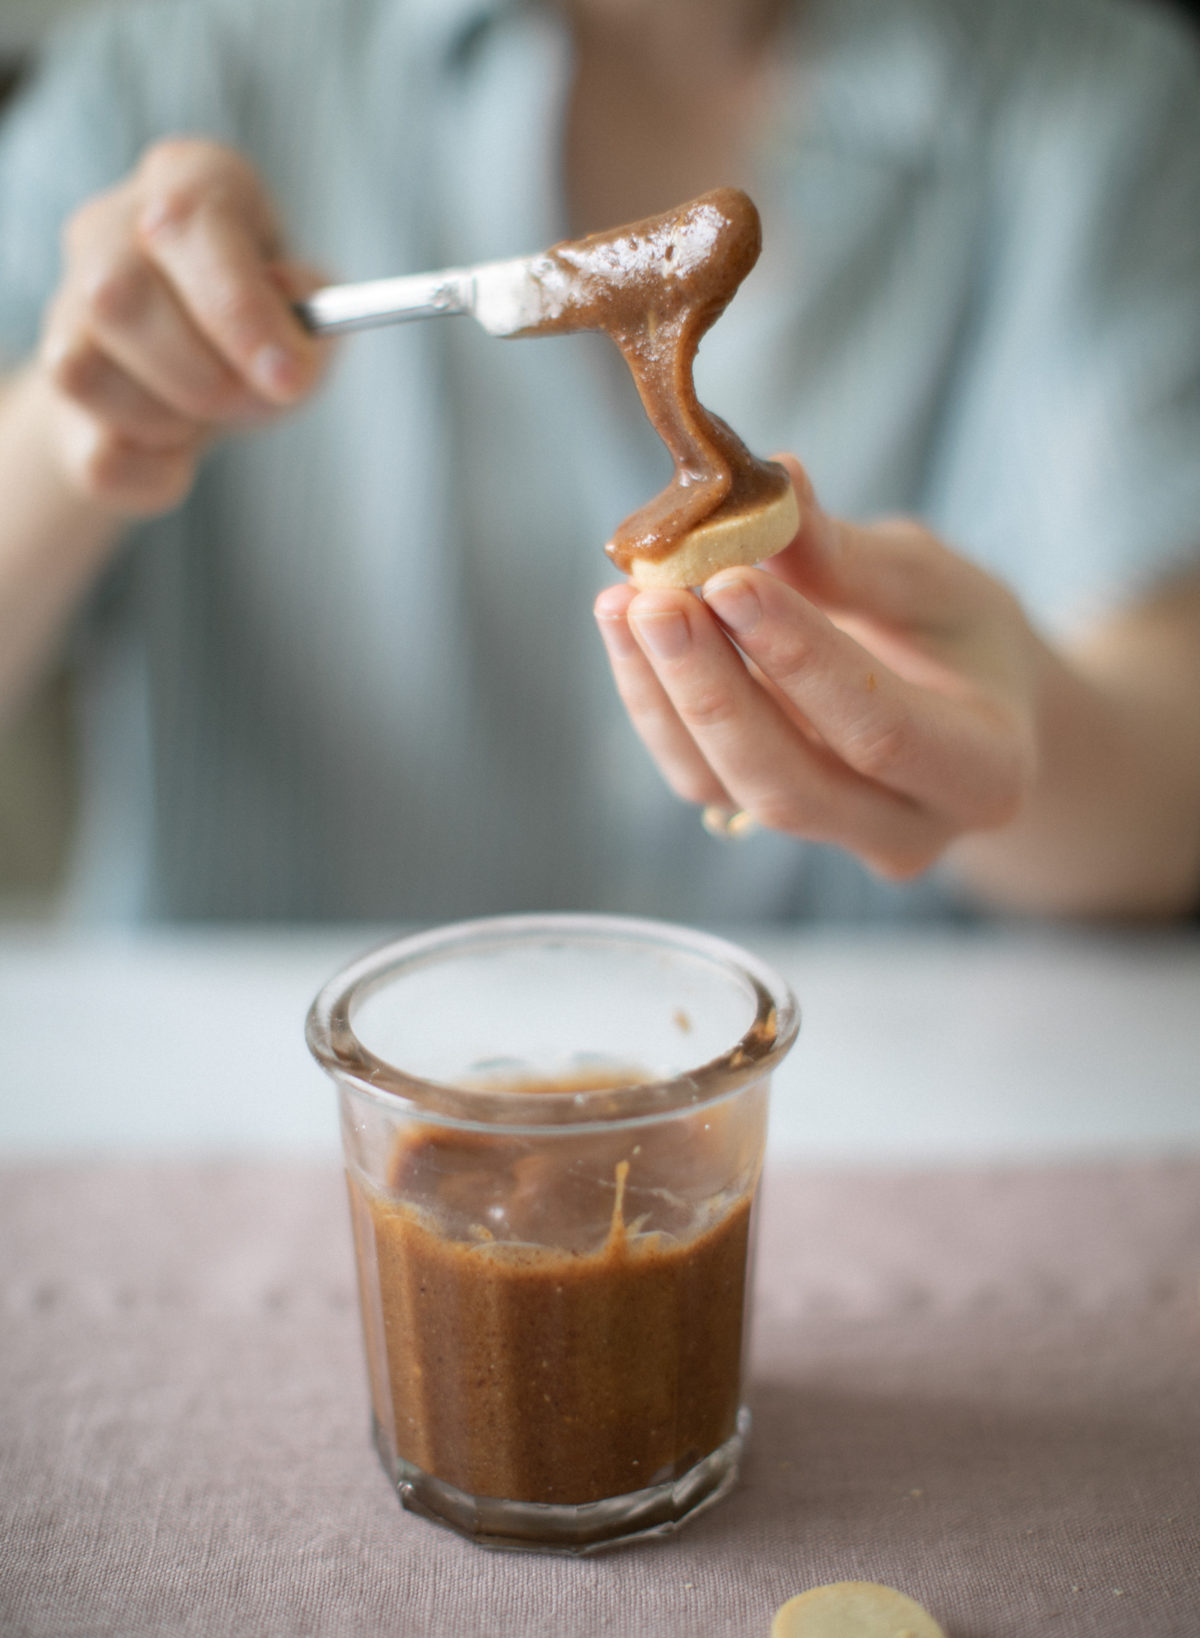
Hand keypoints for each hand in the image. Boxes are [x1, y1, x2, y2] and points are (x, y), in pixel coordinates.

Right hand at [36, 137, 326, 516]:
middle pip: (118, 296)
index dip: (238, 307)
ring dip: (170, 420)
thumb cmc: (261, 334)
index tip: (286, 375)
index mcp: (185, 182)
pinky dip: (158, 474)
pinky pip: (99, 455)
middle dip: (203, 374)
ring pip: (83, 371)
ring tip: (206, 411)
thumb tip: (285, 316)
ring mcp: (66, 310)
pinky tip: (177, 448)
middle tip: (253, 398)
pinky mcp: (57, 397)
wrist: (200, 390)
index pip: (186, 220)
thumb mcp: (313, 315)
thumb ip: (316, 313)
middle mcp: (109, 229)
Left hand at [593, 457, 1041, 880]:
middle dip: (713, 689)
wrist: (967, 702)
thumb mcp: (934, 582)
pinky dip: (654, 701)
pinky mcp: (766, 818)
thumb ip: (852, 556)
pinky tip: (626, 625)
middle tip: (656, 597)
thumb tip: (776, 482)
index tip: (731, 579)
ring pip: (730, 787)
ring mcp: (829, 837)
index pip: (882, 730)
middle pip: (790, 785)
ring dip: (666, 694)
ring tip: (624, 601)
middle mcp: (907, 831)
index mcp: (985, 774)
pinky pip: (699, 775)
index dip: (800, 659)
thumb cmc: (961, 633)